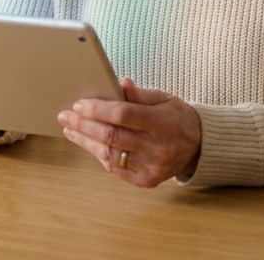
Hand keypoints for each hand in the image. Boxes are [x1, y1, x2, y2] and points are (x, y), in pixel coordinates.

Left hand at [57, 77, 201, 187]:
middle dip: (84, 125)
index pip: (123, 115)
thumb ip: (140, 94)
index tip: (79, 104)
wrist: (199, 146)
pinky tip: (89, 144)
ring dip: (86, 141)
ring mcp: (152, 167)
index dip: (98, 110)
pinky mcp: (147, 180)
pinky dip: (100, 155)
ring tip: (71, 129)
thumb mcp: (164, 99)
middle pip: (112, 136)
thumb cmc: (176, 118)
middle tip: (65, 116)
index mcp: (163, 122)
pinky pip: (116, 169)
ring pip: (110, 154)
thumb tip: (120, 82)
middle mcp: (158, 147)